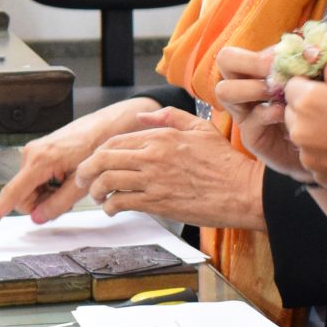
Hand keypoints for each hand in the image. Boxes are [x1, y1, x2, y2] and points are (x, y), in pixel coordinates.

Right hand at [0, 99, 156, 230]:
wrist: (110, 124)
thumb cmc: (99, 145)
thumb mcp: (82, 184)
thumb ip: (58, 203)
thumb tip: (39, 218)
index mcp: (40, 161)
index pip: (12, 194)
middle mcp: (31, 154)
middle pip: (23, 197)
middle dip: (41, 203)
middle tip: (67, 197)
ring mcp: (35, 153)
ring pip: (31, 190)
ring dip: (48, 194)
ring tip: (70, 183)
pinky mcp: (41, 153)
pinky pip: (36, 180)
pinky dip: (50, 185)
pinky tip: (67, 177)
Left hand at [79, 109, 263, 230]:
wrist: (243, 191)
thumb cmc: (225, 162)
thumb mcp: (200, 128)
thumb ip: (169, 118)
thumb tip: (141, 117)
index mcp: (161, 137)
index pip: (115, 140)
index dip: (99, 153)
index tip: (96, 162)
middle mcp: (152, 156)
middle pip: (103, 159)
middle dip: (86, 170)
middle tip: (83, 179)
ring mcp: (153, 180)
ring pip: (107, 180)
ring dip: (95, 190)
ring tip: (97, 197)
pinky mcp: (157, 202)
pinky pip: (121, 202)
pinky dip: (110, 207)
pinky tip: (111, 210)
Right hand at [210, 45, 313, 182]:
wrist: (320, 147)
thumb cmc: (315, 109)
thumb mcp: (316, 82)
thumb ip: (313, 66)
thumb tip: (314, 49)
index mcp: (257, 71)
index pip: (244, 50)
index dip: (265, 52)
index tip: (295, 56)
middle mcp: (244, 88)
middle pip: (225, 60)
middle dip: (249, 61)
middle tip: (274, 69)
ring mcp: (244, 112)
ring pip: (225, 90)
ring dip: (252, 87)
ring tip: (276, 92)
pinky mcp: (251, 136)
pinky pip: (250, 119)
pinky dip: (267, 112)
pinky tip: (285, 113)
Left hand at [282, 66, 326, 224]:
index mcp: (311, 101)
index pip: (292, 85)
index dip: (308, 85)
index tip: (325, 89)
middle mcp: (301, 129)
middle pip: (292, 111)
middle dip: (308, 108)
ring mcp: (308, 156)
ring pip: (301, 136)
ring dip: (315, 132)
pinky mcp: (317, 175)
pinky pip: (313, 157)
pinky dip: (325, 153)